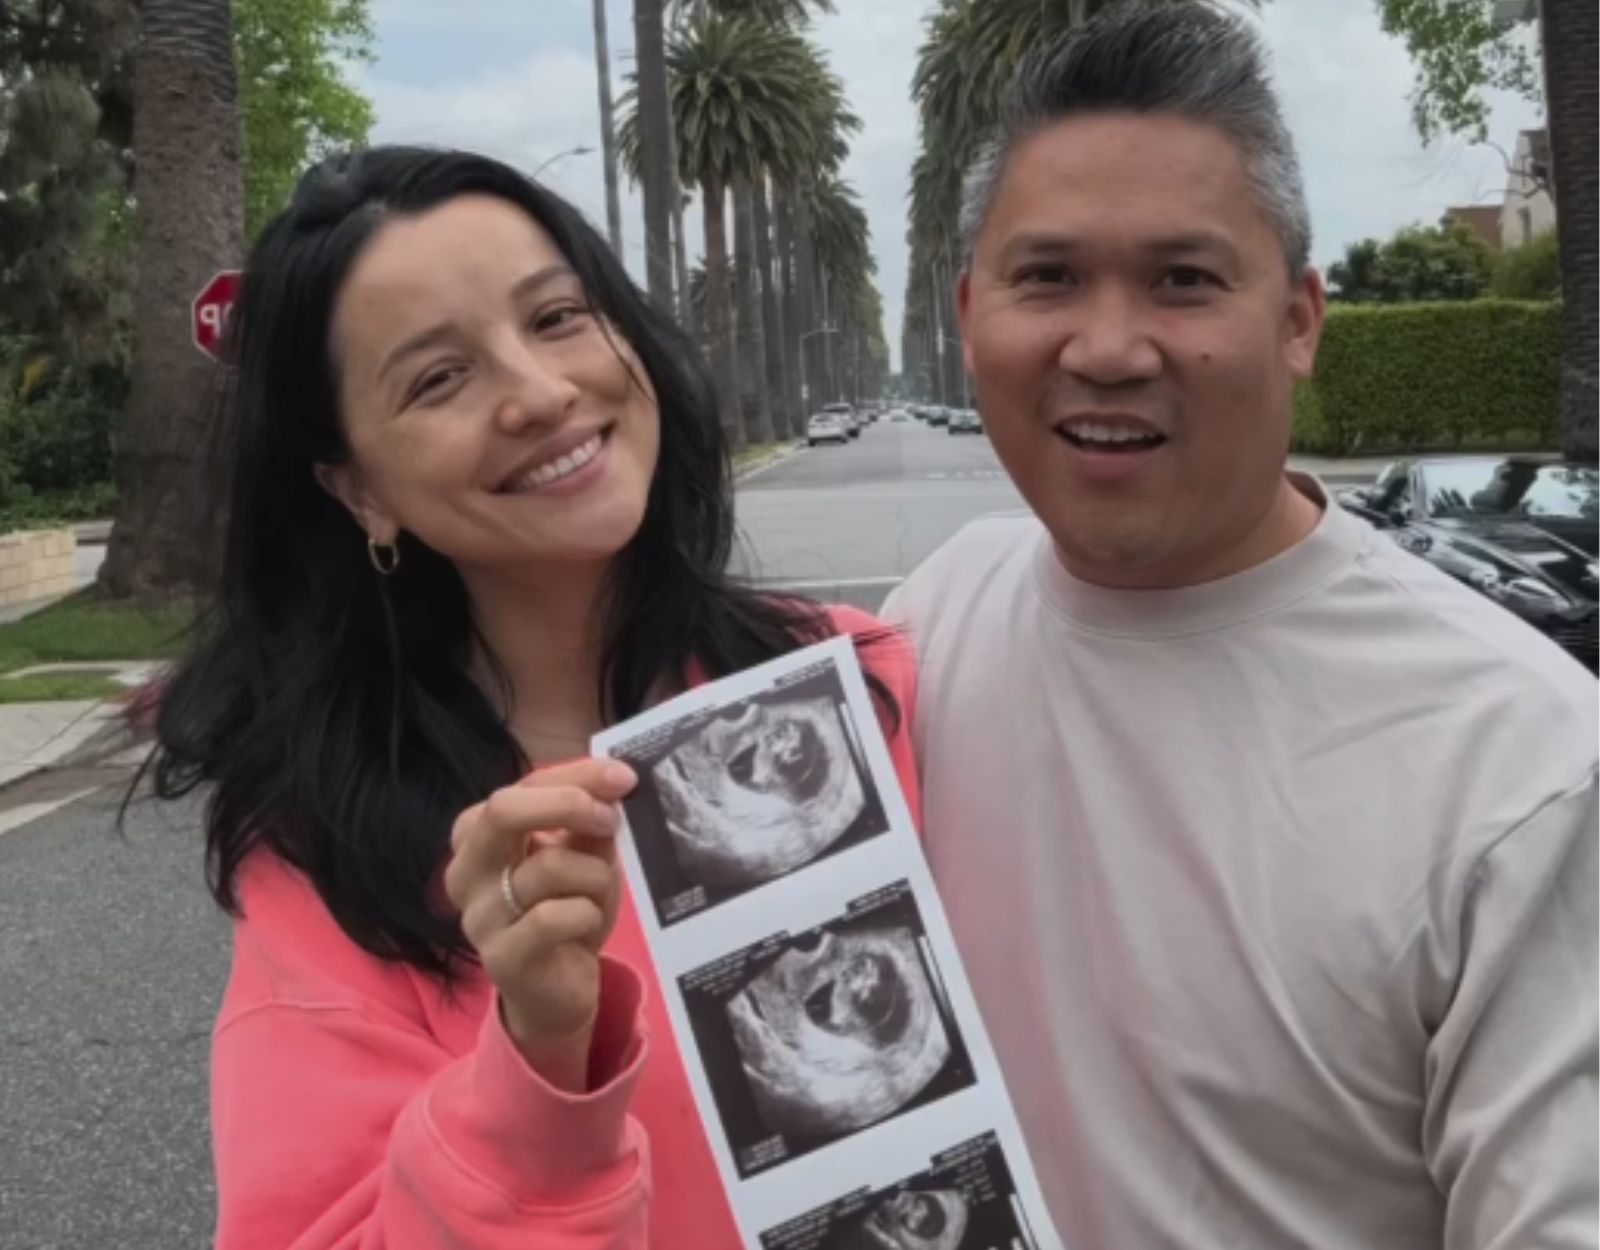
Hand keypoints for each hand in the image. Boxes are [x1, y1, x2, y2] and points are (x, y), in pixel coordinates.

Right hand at [444, 757, 636, 1090]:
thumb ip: (588, 818)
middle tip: (610, 820)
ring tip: (598, 893)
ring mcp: (478, 916)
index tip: (624, 778)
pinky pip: (552, 917)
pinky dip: (587, 913)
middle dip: (568, 804)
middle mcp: (465, 870)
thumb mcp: (581, 855)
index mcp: (478, 834)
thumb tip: (614, 780)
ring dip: (594, 875)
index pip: (523, 785)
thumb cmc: (566, 910)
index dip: (577, 776)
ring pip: (547, 867)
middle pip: (503, 811)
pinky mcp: (501, 958)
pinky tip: (587, 923)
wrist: (559, 989)